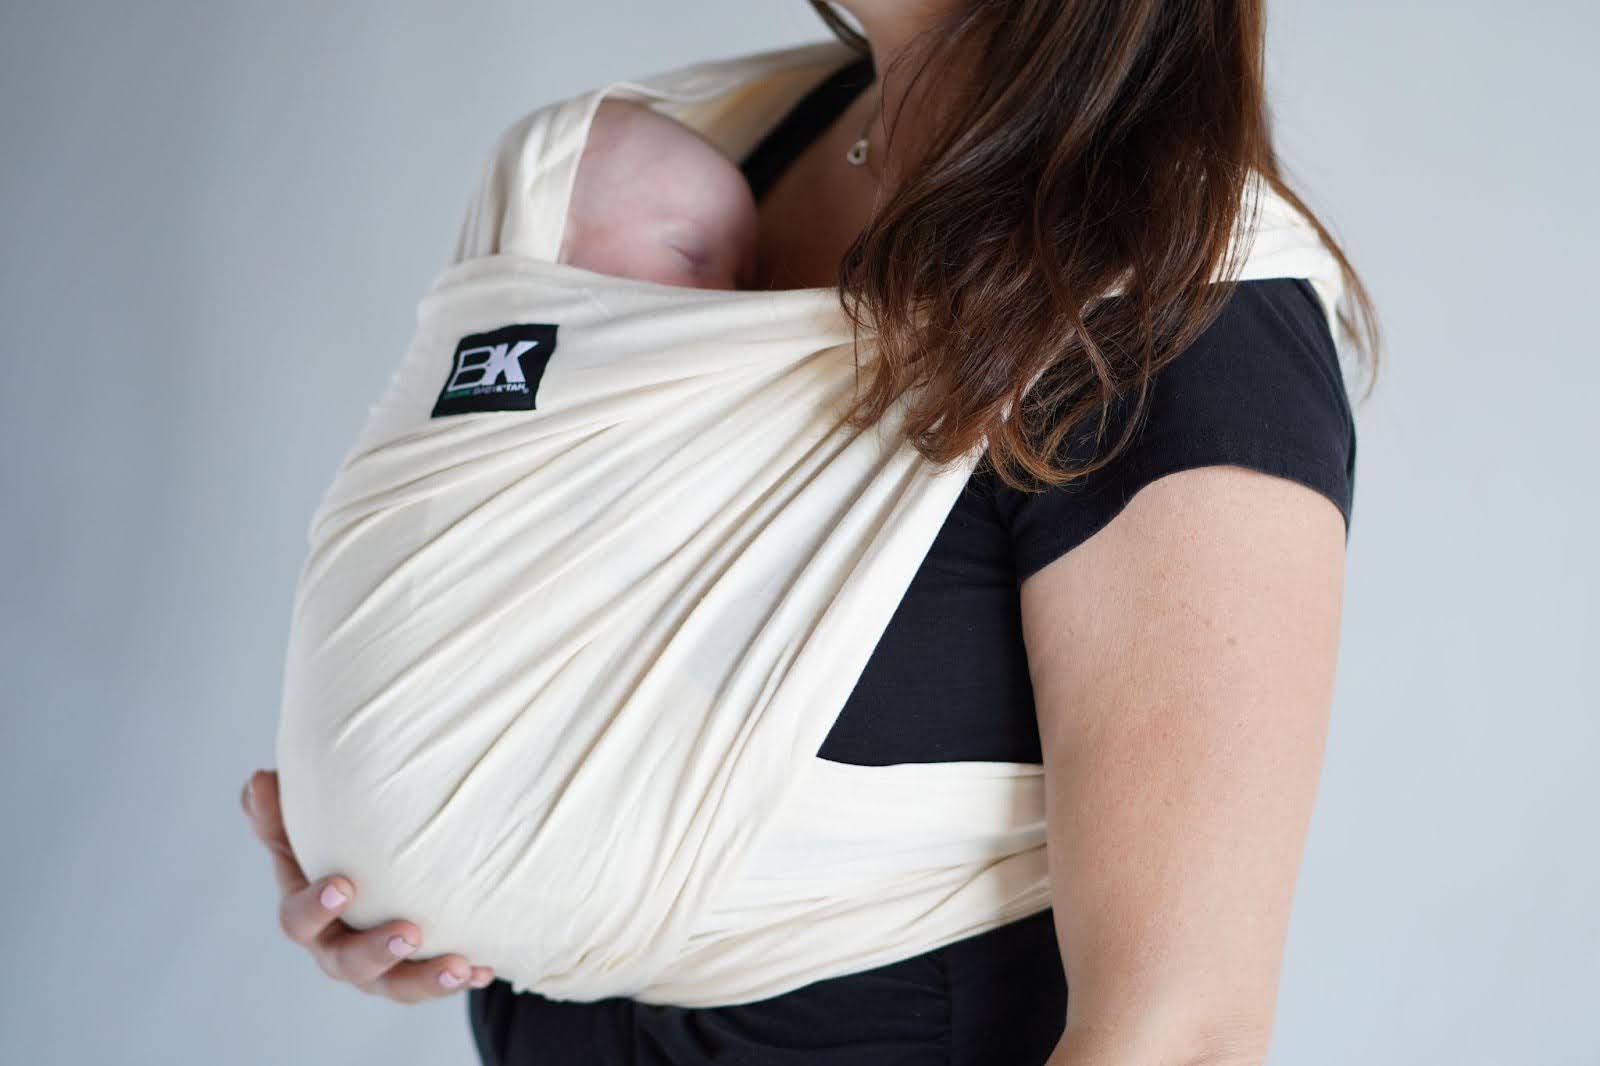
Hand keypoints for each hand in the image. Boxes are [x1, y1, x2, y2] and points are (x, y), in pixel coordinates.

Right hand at [241, 768, 495, 1001]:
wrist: (369, 882)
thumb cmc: (329, 853)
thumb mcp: (301, 835)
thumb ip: (277, 814)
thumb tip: (258, 780)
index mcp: (305, 916)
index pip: (298, 920)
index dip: (316, 907)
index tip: (344, 886)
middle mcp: (336, 950)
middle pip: (348, 964)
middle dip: (377, 951)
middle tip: (409, 933)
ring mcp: (376, 970)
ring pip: (396, 985)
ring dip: (427, 978)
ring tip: (459, 964)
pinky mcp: (413, 974)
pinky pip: (435, 983)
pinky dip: (461, 976)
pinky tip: (485, 968)